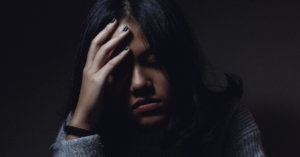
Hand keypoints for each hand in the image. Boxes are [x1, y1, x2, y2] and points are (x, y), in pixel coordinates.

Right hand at [67, 19, 129, 133]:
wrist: (85, 115)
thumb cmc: (92, 101)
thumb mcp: (97, 83)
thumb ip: (102, 73)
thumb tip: (113, 66)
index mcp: (88, 67)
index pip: (94, 46)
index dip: (102, 35)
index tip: (110, 26)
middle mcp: (88, 68)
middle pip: (96, 44)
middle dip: (106, 31)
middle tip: (116, 22)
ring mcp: (92, 74)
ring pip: (102, 51)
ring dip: (114, 40)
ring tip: (124, 33)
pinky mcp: (98, 81)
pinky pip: (109, 66)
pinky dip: (119, 57)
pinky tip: (127, 51)